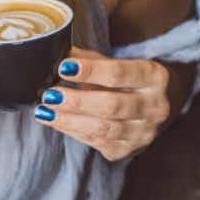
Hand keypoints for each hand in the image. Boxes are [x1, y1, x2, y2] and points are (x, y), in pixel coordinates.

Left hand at [33, 47, 174, 160]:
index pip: (119, 73)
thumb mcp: (116, 64)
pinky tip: (55, 121)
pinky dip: (72, 131)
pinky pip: (96, 142)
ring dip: (69, 120)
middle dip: (76, 101)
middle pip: (111, 106)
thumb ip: (89, 59)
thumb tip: (56, 50)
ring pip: (103, 129)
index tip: (63, 67)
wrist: (154, 108)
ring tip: (44, 111)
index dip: (90, 70)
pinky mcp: (128, 149)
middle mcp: (155, 107)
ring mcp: (143, 133)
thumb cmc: (130, 81)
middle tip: (50, 95)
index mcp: (154, 77)